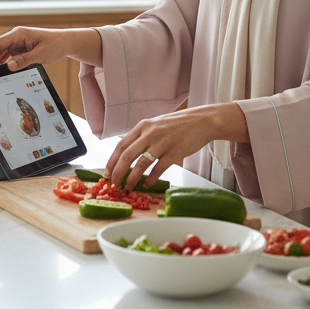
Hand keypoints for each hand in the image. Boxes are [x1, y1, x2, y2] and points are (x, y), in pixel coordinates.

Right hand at [0, 26, 101, 70]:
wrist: (65, 43)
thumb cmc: (55, 45)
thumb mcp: (40, 55)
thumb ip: (23, 60)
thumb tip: (9, 66)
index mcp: (19, 34)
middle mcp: (16, 36)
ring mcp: (18, 42)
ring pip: (1, 52)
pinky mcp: (20, 48)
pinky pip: (8, 55)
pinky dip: (2, 62)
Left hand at [104, 103, 248, 190]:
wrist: (202, 121)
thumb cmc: (179, 124)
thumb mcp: (156, 124)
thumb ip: (142, 136)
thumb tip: (128, 153)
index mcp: (143, 126)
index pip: (121, 145)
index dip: (112, 161)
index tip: (107, 173)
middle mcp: (150, 133)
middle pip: (127, 156)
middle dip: (118, 172)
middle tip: (115, 184)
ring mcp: (162, 143)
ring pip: (141, 164)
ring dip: (132, 178)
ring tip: (128, 187)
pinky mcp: (174, 153)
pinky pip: (158, 169)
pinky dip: (150, 179)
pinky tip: (147, 184)